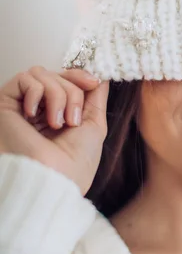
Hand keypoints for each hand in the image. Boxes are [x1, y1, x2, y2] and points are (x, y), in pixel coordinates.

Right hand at [0, 66, 109, 194]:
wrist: (53, 179)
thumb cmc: (75, 163)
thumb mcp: (94, 125)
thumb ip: (95, 98)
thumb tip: (100, 75)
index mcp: (59, 114)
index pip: (67, 80)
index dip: (79, 75)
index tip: (93, 82)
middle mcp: (40, 109)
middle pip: (58, 75)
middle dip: (72, 93)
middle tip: (73, 121)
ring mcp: (23, 106)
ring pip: (43, 74)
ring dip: (58, 94)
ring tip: (57, 122)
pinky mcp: (6, 103)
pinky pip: (25, 78)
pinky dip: (37, 91)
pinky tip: (34, 114)